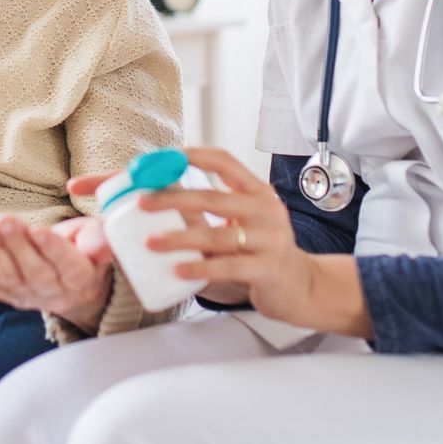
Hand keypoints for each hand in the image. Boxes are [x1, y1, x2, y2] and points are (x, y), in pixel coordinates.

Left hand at [0, 211, 114, 334]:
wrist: (73, 282)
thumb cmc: (85, 249)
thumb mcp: (99, 238)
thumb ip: (98, 240)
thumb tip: (96, 247)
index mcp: (82, 278)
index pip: (68, 266)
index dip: (53, 249)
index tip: (38, 230)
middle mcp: (56, 293)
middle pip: (35, 272)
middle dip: (16, 244)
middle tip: (3, 219)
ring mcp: (30, 297)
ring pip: (10, 276)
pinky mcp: (10, 295)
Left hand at [143, 148, 372, 337]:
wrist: (300, 287)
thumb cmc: (261, 252)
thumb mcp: (241, 223)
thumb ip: (210, 209)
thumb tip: (161, 195)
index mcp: (258, 193)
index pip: (225, 162)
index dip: (192, 156)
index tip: (162, 158)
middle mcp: (267, 210)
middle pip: (213, 198)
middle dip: (172, 199)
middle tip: (142, 203)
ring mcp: (271, 239)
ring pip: (217, 235)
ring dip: (179, 238)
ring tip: (151, 242)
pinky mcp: (269, 268)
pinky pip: (228, 266)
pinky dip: (200, 267)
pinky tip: (178, 270)